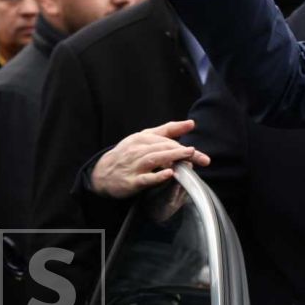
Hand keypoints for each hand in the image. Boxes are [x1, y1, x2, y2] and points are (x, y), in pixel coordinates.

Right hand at [91, 120, 210, 198]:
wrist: (102, 172)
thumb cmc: (128, 153)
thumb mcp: (145, 137)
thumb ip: (169, 130)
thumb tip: (191, 123)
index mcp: (143, 138)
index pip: (168, 141)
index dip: (185, 148)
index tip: (201, 155)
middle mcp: (138, 150)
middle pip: (164, 149)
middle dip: (184, 153)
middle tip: (202, 159)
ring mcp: (133, 165)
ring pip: (154, 159)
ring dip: (172, 157)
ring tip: (188, 157)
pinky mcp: (130, 181)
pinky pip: (144, 178)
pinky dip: (156, 176)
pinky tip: (169, 174)